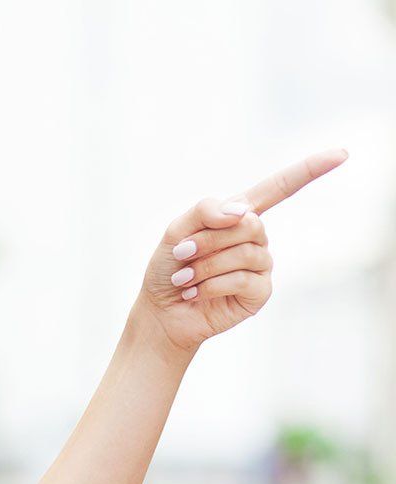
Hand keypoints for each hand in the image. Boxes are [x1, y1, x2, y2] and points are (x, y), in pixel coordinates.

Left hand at [135, 148, 347, 352]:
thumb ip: (205, 211)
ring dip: (205, 265)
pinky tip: (195, 293)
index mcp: (238, 216)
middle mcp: (255, 238)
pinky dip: (211, 285)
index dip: (309, 170)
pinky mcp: (260, 293)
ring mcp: (261, 266)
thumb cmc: (169, 268)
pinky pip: (243, 280)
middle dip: (208, 239)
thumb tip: (241, 212)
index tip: (340, 154)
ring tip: (184, 278)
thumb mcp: (176, 230)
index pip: (278, 188)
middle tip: (181, 254)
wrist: (162, 311)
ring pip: (244, 253)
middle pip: (248, 224)